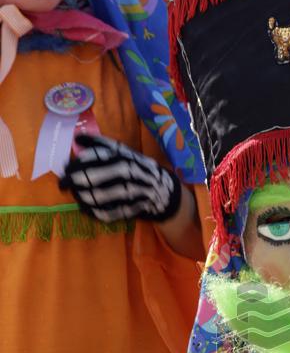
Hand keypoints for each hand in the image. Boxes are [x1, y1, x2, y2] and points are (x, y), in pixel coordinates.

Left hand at [59, 134, 181, 222]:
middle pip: (96, 176)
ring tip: (74, 196)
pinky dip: (96, 213)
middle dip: (75, 180)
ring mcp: (131, 191)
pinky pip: (111, 213)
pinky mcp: (132, 208)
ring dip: (83, 197)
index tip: (65, 167)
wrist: (163, 191)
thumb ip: (101, 145)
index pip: (97, 156)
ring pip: (101, 195)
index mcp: (124, 156)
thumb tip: (77, 139)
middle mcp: (128, 172)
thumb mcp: (123, 153)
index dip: (78, 162)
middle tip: (63, 184)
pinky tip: (85, 210)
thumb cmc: (137, 169)